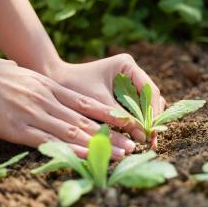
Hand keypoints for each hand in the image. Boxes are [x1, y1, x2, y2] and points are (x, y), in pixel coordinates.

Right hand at [0, 54, 135, 159]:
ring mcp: (35, 115)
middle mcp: (48, 101)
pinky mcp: (19, 129)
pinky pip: (50, 142)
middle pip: (85, 121)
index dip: (107, 115)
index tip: (126, 124)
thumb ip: (39, 82)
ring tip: (120, 155)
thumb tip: (43, 80)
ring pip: (74, 133)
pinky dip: (70, 150)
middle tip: (132, 146)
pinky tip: (86, 157)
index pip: (85, 103)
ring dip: (99, 145)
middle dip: (111, 135)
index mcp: (50, 88)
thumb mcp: (24, 73)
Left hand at [47, 53, 165, 144]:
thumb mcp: (100, 103)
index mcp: (127, 65)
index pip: (150, 90)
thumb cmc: (74, 88)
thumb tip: (142, 136)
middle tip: (152, 140)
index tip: (152, 131)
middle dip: (151, 119)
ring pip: (145, 104)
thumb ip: (122, 117)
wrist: (54, 83)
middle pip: (151, 98)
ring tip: (146, 141)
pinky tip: (136, 135)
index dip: (153, 112)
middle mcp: (131, 72)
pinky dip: (136, 121)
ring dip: (145, 121)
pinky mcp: (121, 94)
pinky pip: (134, 109)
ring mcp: (127, 83)